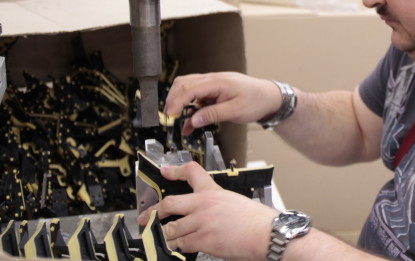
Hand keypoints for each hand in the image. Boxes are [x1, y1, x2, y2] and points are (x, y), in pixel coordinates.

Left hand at [137, 161, 277, 260]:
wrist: (265, 233)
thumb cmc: (255, 220)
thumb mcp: (234, 201)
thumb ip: (215, 203)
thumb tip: (202, 211)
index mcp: (213, 191)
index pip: (191, 173)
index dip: (174, 171)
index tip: (165, 171)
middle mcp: (204, 204)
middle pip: (169, 203)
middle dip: (153, 212)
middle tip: (146, 217)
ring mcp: (201, 222)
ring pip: (171, 228)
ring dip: (162, 235)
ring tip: (157, 237)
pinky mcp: (202, 240)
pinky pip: (180, 244)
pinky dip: (174, 247)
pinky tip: (173, 247)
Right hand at [166, 72, 279, 134]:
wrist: (269, 96)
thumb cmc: (256, 101)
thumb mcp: (236, 111)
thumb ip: (213, 114)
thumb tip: (193, 120)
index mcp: (218, 82)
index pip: (190, 88)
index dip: (177, 102)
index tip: (170, 116)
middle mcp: (213, 79)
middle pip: (183, 84)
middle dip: (173, 100)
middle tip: (169, 118)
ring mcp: (212, 83)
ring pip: (187, 88)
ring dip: (179, 103)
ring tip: (177, 122)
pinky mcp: (213, 90)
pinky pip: (196, 96)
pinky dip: (189, 108)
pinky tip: (189, 123)